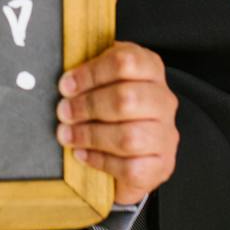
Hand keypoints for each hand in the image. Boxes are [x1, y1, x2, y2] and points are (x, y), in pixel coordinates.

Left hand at [56, 39, 179, 207]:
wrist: (133, 150)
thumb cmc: (112, 109)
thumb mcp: (103, 80)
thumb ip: (89, 74)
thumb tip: (66, 81)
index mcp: (150, 70)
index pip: (126, 62)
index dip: (91, 74)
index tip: (66, 86)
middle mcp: (164, 100)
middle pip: (127, 99)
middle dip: (88, 106)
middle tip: (64, 112)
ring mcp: (166, 135)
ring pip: (129, 136)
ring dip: (90, 135)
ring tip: (67, 135)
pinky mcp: (161, 165)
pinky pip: (131, 167)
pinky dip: (101, 161)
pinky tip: (83, 154)